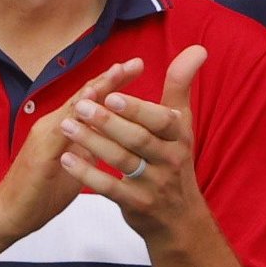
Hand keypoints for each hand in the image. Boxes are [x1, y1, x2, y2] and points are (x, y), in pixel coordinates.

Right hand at [0, 59, 143, 243]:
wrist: (10, 215)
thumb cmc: (44, 190)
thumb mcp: (76, 163)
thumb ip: (92, 145)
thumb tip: (116, 136)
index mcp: (65, 127)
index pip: (92, 100)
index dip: (114, 83)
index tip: (137, 68)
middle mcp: (54, 124)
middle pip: (85, 96)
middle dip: (111, 78)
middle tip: (136, 62)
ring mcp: (45, 135)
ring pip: (74, 106)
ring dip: (97, 89)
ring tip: (118, 72)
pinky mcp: (41, 151)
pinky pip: (62, 129)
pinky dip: (78, 115)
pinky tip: (91, 104)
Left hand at [59, 45, 210, 247]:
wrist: (178, 218)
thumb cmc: (174, 161)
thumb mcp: (182, 125)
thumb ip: (181, 86)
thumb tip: (198, 49)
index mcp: (180, 137)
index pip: (163, 120)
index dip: (138, 109)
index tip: (113, 95)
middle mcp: (170, 160)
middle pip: (139, 139)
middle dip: (108, 122)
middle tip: (80, 106)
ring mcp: (154, 184)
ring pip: (121, 161)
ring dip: (93, 142)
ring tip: (67, 126)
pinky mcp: (136, 204)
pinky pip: (109, 188)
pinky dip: (87, 173)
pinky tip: (68, 159)